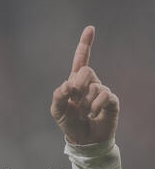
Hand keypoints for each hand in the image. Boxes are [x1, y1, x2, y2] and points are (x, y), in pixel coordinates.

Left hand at [50, 26, 119, 144]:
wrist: (84, 140)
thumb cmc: (70, 123)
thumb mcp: (56, 111)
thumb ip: (58, 97)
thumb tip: (67, 85)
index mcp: (75, 82)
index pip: (81, 59)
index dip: (85, 44)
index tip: (90, 28)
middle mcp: (90, 84)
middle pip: (86, 71)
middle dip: (78, 84)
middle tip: (74, 97)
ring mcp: (102, 91)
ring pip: (95, 86)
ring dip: (85, 102)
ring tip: (84, 113)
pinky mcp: (111, 101)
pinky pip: (105, 95)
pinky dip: (95, 105)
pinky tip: (92, 114)